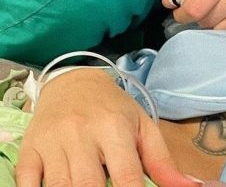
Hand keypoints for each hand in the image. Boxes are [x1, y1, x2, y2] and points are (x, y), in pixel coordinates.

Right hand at [15, 68, 200, 186]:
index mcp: (115, 128)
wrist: (73, 83)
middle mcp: (81, 134)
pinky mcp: (29, 150)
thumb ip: (164, 163)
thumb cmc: (114, 110)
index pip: (125, 176)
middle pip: (88, 186)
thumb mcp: (143, 129)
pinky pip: (27, 183)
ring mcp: (52, 142)